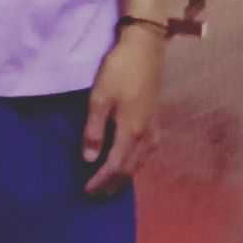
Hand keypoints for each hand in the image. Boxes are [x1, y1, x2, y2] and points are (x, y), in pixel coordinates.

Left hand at [83, 29, 163, 197]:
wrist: (145, 47)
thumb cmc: (119, 70)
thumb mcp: (99, 98)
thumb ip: (94, 130)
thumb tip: (89, 159)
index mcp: (131, 131)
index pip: (115, 166)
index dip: (101, 181)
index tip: (87, 191)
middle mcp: (146, 134)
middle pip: (130, 168)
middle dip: (114, 183)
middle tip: (98, 194)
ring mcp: (154, 126)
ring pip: (141, 161)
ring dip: (126, 175)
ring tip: (113, 183)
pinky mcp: (156, 117)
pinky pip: (147, 150)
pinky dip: (137, 161)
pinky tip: (132, 159)